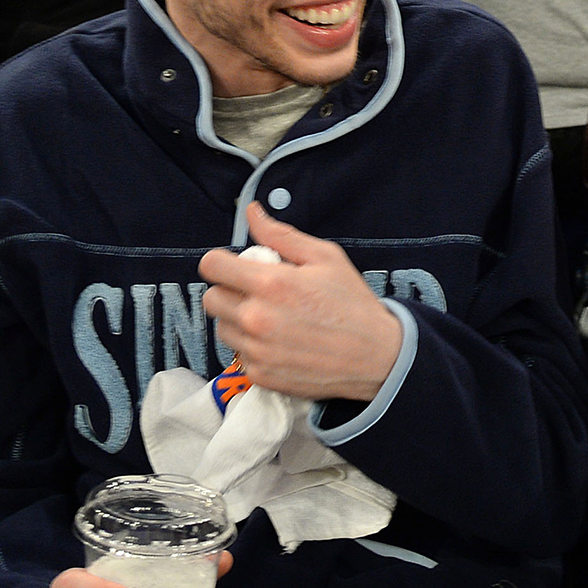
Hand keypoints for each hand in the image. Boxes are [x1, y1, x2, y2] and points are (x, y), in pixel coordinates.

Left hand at [199, 202, 403, 404]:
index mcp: (270, 284)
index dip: (221, 262)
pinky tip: (280, 341)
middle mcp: (256, 319)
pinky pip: (239, 354)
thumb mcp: (325, 258)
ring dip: (238, 321)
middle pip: (211, 298)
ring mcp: (256, 350)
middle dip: (229, 291)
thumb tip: (252, 213)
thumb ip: (281, 235)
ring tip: (271, 319)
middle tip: (256, 293)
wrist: (376, 357)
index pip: (212, 266)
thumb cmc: (353, 305)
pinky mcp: (260, 375)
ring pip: (222, 328)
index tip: (234, 266)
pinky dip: (253, 347)